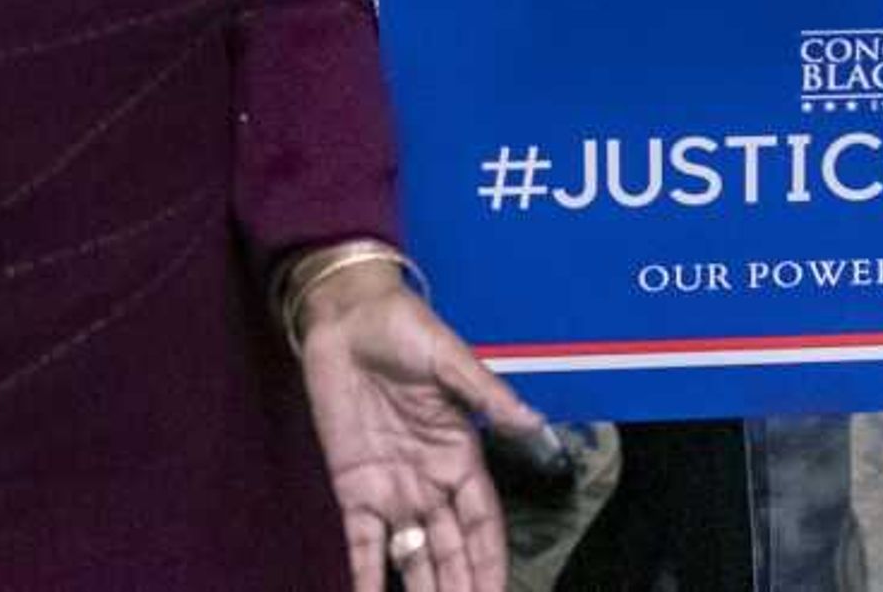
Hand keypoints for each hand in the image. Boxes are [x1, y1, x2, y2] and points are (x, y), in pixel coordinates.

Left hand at [297, 266, 540, 591]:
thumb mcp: (451, 359)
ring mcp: (391, 488)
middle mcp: (430, 482)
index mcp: (461, 454)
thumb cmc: (406, 330)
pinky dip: (365, 577)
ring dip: (421, 589)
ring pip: (412, 555)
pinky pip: (363, 542)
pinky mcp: (352, 487)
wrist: (348, 318)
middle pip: (450, 548)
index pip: (483, 521)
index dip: (490, 561)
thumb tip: (534, 425)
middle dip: (459, 585)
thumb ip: (489, 396)